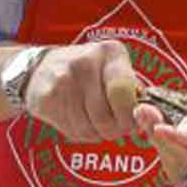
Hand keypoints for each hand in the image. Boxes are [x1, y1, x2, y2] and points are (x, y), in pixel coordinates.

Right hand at [23, 39, 141, 142]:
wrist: (40, 68)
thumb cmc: (88, 72)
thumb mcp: (113, 68)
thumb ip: (132, 89)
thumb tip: (146, 117)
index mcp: (109, 52)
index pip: (123, 92)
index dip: (130, 115)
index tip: (132, 121)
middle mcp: (84, 63)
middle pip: (106, 117)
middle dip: (115, 130)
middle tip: (115, 128)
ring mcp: (62, 81)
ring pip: (89, 128)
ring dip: (98, 134)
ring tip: (97, 124)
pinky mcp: (47, 99)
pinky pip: (73, 131)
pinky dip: (82, 134)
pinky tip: (80, 121)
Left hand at [148, 68, 186, 186]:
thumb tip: (181, 136)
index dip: (181, 148)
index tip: (158, 126)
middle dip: (165, 141)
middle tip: (145, 111)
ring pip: (179, 174)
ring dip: (162, 146)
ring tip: (152, 115)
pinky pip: (178, 174)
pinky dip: (167, 151)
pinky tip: (163, 129)